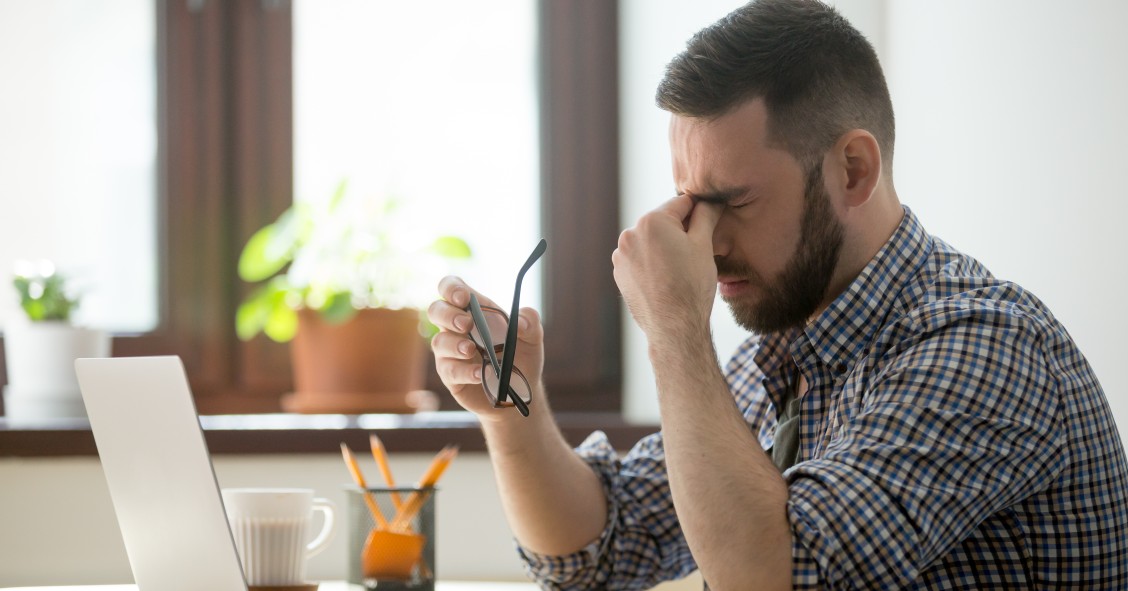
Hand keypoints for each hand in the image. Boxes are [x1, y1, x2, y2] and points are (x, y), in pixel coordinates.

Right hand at [427, 276, 544, 421]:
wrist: (519, 393)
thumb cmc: (521, 358)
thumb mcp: (533, 338)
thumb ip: (531, 323)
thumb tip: (520, 321)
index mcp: (475, 310)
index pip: (452, 288)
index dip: (452, 288)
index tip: (464, 298)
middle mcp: (457, 329)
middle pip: (436, 310)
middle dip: (448, 314)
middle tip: (466, 323)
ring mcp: (451, 353)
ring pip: (439, 341)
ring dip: (454, 344)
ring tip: (470, 349)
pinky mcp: (451, 376)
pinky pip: (449, 370)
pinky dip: (464, 371)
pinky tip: (480, 373)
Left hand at [612, 194, 721, 343]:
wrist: (674, 327)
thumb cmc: (692, 286)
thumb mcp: (704, 245)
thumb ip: (705, 216)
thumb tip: (710, 200)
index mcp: (651, 221)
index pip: (681, 203)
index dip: (698, 212)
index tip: (708, 221)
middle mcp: (630, 234)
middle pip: (662, 223)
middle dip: (679, 232)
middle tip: (695, 253)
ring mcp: (621, 255)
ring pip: (650, 241)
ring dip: (664, 247)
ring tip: (680, 269)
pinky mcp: (619, 273)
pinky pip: (640, 259)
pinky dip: (652, 263)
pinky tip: (666, 279)